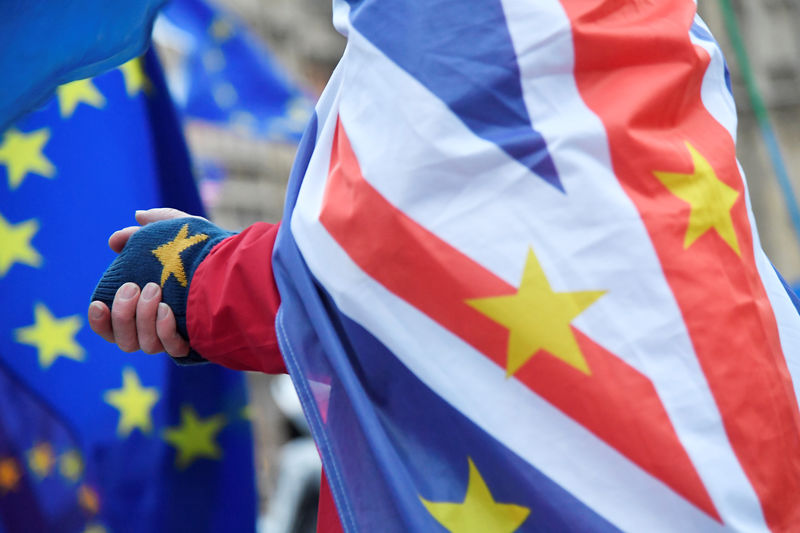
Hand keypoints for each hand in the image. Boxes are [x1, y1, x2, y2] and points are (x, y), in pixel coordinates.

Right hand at [88, 208, 202, 356]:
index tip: (99, 302)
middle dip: (122, 313)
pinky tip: (169, 311)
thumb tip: (123, 232)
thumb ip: (151, 226)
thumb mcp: (178, 229)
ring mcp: (176, 337)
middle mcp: (158, 328)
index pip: (111, 327)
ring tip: (157, 290)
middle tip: (136, 288)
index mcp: (144, 308)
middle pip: (123, 340)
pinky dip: (163, 330)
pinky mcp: (194, 344)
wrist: (237, 266)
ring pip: (142, 345)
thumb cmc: (206, 249)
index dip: (99, 320)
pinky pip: (170, 349)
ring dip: (143, 317)